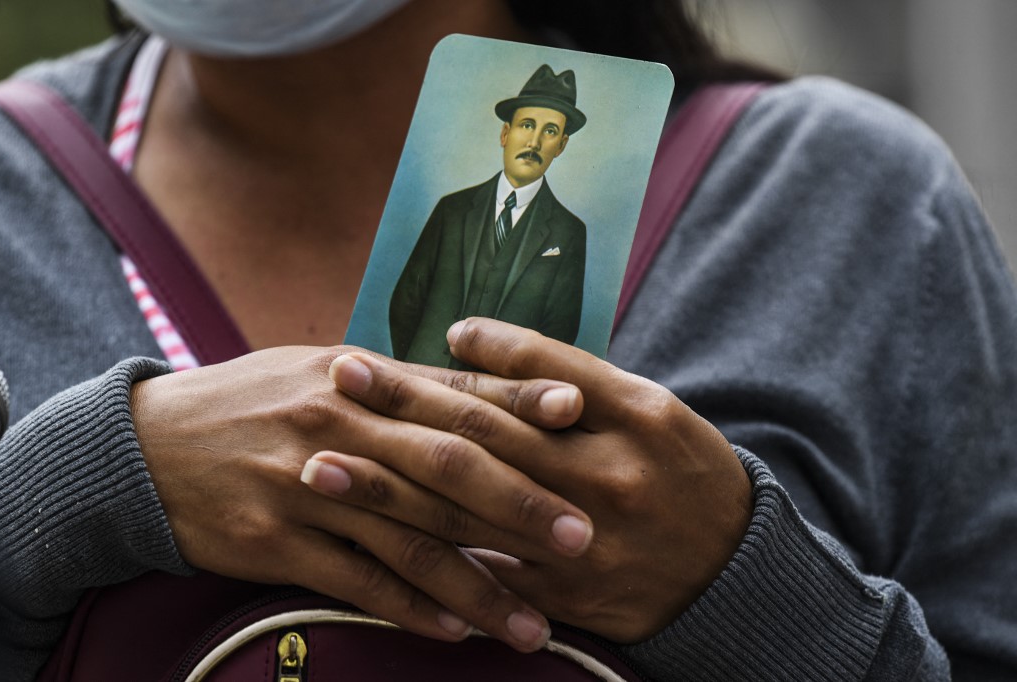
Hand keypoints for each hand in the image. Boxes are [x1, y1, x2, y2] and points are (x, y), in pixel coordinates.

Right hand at [130, 345, 594, 650]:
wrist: (147, 446)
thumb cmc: (253, 403)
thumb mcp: (321, 372)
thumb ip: (401, 385)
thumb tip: (485, 390)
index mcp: (357, 377)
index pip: (452, 391)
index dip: (519, 403)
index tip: (582, 417)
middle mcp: (338, 425)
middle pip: (445, 467)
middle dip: (519, 503)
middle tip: (582, 537)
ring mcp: (305, 486)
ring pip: (409, 538)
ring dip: (478, 584)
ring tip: (535, 623)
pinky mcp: (275, 541)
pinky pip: (355, 580)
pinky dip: (410, 606)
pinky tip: (455, 630)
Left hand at [303, 319, 751, 641]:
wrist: (737, 568)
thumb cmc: (684, 466)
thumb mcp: (646, 402)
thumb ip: (560, 366)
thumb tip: (467, 336)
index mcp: (631, 416)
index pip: (524, 381)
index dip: (439, 366)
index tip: (377, 354)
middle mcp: (604, 479)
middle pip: (485, 443)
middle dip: (401, 415)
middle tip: (333, 389)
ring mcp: (585, 546)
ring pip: (472, 515)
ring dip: (389, 491)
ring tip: (324, 468)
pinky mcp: (572, 600)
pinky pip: (491, 582)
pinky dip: (431, 565)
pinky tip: (373, 551)